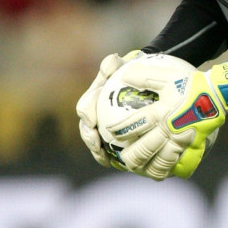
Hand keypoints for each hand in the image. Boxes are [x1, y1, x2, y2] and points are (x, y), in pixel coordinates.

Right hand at [76, 50, 142, 168]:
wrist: (141, 84)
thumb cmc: (130, 73)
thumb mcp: (123, 65)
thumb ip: (113, 64)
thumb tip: (111, 63)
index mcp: (94, 98)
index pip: (86, 107)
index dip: (87, 114)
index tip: (91, 121)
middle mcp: (94, 114)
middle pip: (88, 130)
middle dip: (90, 140)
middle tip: (97, 146)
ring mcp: (102, 128)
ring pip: (97, 143)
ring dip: (99, 153)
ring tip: (106, 160)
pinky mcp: (113, 139)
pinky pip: (112, 150)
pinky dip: (115, 158)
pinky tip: (123, 165)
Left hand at [105, 55, 227, 179]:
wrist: (219, 94)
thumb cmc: (192, 84)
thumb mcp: (167, 75)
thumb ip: (144, 76)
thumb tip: (124, 75)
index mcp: (160, 114)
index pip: (134, 125)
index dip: (119, 131)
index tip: (110, 134)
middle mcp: (169, 131)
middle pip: (145, 150)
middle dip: (131, 157)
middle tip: (124, 159)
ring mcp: (183, 142)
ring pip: (162, 163)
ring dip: (150, 169)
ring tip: (144, 170)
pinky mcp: (196, 147)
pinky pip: (184, 165)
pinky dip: (175, 171)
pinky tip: (169, 173)